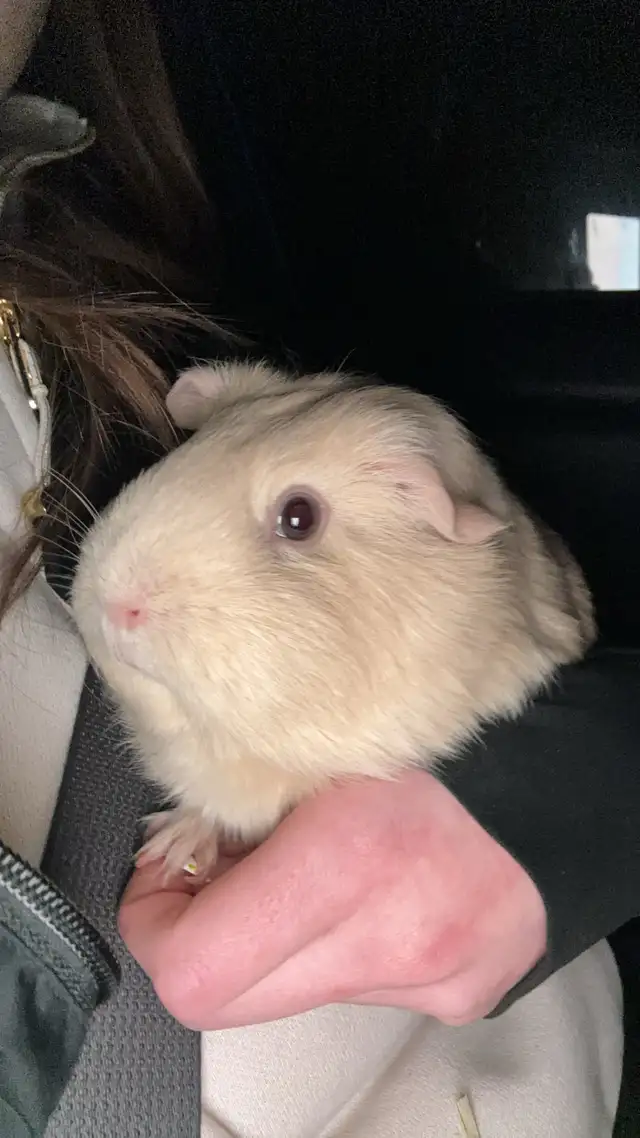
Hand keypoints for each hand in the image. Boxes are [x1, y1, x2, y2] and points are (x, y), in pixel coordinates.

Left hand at [118, 770, 546, 1029]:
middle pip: (230, 1001)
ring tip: (321, 863)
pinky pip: (358, 985)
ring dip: (283, 937)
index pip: (192, 973)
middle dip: (211, 936)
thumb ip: (232, 808)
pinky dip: (345, 941)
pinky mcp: (461, 993)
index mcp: (349, 859)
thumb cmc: (431, 731)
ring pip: (292, 991)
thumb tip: (177, 863)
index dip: (154, 924)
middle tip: (234, 866)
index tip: (165, 878)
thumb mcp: (313, 739)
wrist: (554, 766)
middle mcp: (395, 937)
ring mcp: (433, 979)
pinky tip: (377, 885)